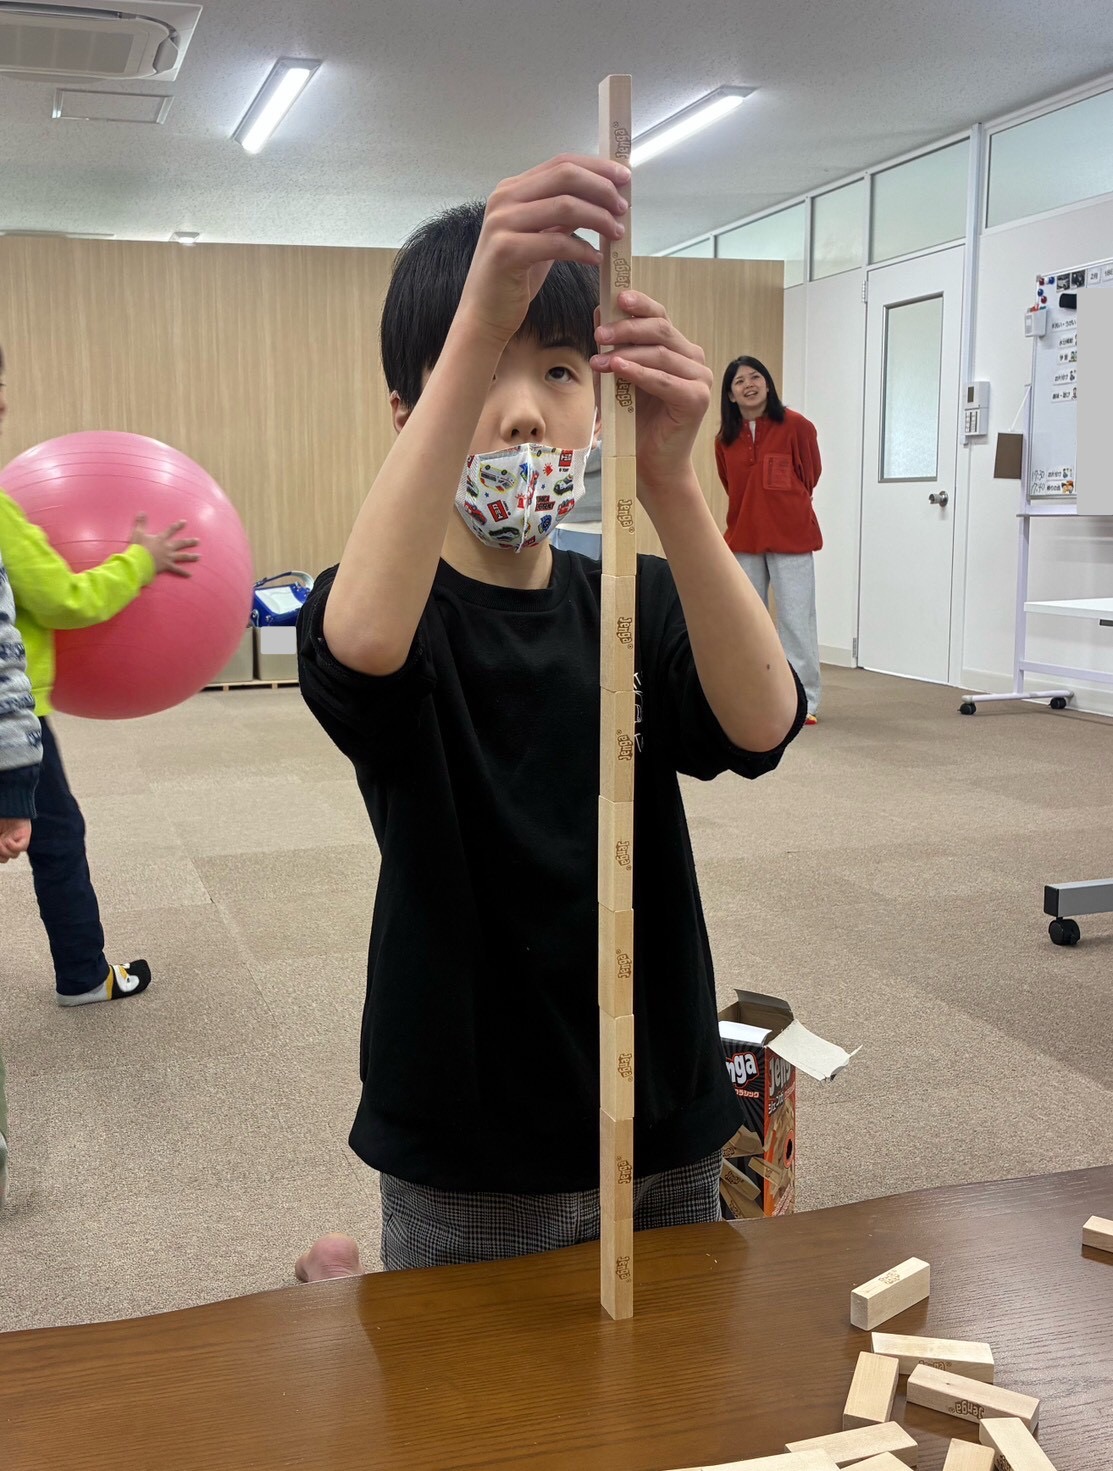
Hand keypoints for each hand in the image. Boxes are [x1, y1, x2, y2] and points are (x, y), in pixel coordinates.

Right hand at [0, 817, 30, 861]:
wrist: (7, 803)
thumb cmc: (1, 815)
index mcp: (0, 843)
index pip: (0, 857)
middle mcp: (8, 843)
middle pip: (4, 859)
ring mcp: (16, 840)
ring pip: (13, 855)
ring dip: (3, 850)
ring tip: (0, 842)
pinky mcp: (24, 835)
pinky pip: (21, 847)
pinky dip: (13, 846)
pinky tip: (7, 840)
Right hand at [130, 516, 200, 576]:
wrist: (139, 561)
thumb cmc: (138, 547)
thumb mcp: (138, 533)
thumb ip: (141, 522)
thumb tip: (142, 512)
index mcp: (161, 539)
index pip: (171, 530)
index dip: (178, 526)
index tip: (185, 522)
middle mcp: (168, 547)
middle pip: (181, 544)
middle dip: (190, 542)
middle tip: (198, 541)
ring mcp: (169, 557)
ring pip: (183, 556)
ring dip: (191, 556)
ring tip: (199, 556)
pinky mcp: (167, 566)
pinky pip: (177, 570)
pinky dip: (183, 573)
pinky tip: (190, 575)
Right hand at [457, 154, 629, 346]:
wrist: (484, 313)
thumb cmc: (514, 276)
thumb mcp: (541, 236)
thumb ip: (561, 215)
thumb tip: (598, 197)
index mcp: (512, 189)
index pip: (561, 163)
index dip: (597, 167)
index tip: (624, 177)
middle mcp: (504, 198)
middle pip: (565, 176)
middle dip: (602, 189)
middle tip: (623, 208)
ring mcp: (503, 223)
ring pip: (565, 206)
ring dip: (598, 218)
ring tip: (616, 234)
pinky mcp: (507, 251)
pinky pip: (557, 243)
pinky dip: (583, 250)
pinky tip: (596, 259)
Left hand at [592, 290, 712, 500]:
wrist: (650, 464)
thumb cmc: (634, 422)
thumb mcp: (616, 378)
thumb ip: (610, 349)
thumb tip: (598, 314)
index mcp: (676, 349)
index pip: (659, 316)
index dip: (639, 304)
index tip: (616, 297)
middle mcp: (692, 359)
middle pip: (661, 329)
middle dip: (627, 328)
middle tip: (598, 334)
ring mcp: (699, 378)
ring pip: (661, 353)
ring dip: (626, 352)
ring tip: (598, 358)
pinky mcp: (697, 400)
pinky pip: (664, 380)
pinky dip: (639, 373)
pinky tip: (617, 368)